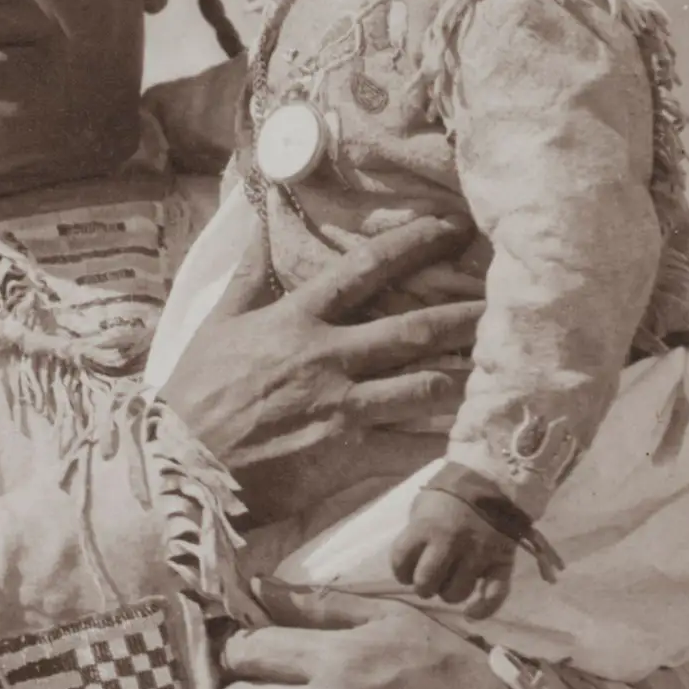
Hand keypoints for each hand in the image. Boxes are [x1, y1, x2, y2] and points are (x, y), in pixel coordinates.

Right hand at [160, 218, 481, 526]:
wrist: (183, 467)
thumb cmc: (194, 397)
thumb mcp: (215, 325)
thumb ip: (246, 275)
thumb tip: (256, 222)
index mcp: (296, 320)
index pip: (363, 269)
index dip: (413, 244)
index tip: (451, 230)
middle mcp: (326, 357)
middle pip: (412, 329)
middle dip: (464, 314)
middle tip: (505, 303)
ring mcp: (340, 406)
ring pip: (422, 386)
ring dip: (468, 375)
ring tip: (505, 366)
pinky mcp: (345, 454)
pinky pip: (407, 445)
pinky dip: (444, 440)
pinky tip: (476, 434)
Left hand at [390, 492, 513, 618]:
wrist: (493, 480)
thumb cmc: (451, 496)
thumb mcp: (424, 506)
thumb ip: (416, 534)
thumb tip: (411, 563)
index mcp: (426, 528)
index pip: (400, 562)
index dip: (401, 569)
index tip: (407, 567)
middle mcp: (451, 543)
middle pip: (425, 584)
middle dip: (424, 585)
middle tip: (430, 578)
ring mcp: (478, 554)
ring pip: (455, 594)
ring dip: (449, 593)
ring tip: (452, 581)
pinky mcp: (501, 562)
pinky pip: (493, 596)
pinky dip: (482, 609)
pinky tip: (471, 613)